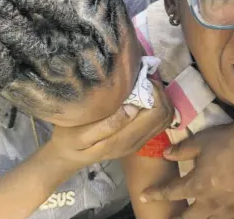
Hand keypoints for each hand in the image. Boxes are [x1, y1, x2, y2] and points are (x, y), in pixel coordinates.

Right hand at [49, 80, 173, 169]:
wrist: (67, 155)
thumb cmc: (69, 139)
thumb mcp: (81, 134)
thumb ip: (108, 124)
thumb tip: (133, 108)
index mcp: (126, 140)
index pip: (158, 113)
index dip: (154, 92)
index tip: (139, 80)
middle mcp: (138, 141)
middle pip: (166, 114)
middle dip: (158, 92)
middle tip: (142, 79)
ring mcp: (140, 140)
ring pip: (166, 117)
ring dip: (158, 97)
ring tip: (141, 85)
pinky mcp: (139, 136)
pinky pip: (159, 119)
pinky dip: (155, 103)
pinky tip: (139, 94)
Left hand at [140, 114, 233, 218]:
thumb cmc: (229, 140)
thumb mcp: (201, 140)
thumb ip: (181, 150)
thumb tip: (165, 154)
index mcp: (198, 185)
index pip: (171, 193)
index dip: (156, 194)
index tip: (145, 196)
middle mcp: (212, 203)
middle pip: (188, 218)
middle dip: (175, 218)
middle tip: (169, 218)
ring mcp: (232, 210)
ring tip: (192, 216)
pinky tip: (219, 215)